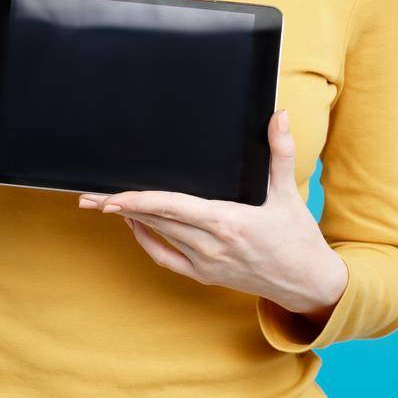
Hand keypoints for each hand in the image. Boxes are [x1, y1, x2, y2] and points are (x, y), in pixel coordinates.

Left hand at [77, 109, 349, 318]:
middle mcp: (211, 245)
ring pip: (158, 237)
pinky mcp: (205, 275)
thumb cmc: (298, 236)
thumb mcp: (289, 192)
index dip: (139, 200)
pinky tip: (135, 226)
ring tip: (104, 205)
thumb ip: (280, 152)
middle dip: (121, 207)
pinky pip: (166, 258)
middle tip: (90, 196)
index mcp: (228, 222)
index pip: (173, 207)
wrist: (307, 283)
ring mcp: (206, 263)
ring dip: (130, 221)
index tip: (112, 196)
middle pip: (156, 221)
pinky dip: (147, 242)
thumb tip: (279, 115)